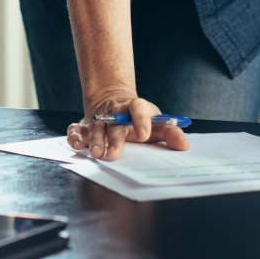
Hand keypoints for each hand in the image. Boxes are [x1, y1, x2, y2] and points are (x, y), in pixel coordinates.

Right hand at [65, 90, 189, 160]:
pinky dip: (74, 137)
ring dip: (94, 140)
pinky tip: (77, 146)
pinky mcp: (85, 126)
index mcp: (135, 107)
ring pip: (95, 127)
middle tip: (115, 154)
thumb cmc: (140, 119)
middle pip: (115, 123)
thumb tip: (184, 145)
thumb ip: (171, 132)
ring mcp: (99, 118)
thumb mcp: (156, 123)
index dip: (141, 120)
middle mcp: (115, 112)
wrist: (115, 104)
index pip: (139, 108)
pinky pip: (76, 130)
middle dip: (115, 140)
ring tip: (96, 154)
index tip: (144, 134)